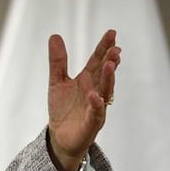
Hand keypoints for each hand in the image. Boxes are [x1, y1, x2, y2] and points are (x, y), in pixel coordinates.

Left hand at [47, 29, 120, 170]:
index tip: (112, 33)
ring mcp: (96, 108)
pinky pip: (95, 113)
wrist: (60, 137)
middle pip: (105, 74)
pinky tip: (94, 96)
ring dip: (108, 79)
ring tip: (110, 65)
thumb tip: (54, 36)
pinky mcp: (91, 124)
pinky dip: (96, 105)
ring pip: (105, 92)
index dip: (104, 48)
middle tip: (115, 49)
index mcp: (88, 80)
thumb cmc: (63, 109)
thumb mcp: (57, 82)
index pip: (98, 61)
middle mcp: (96, 91)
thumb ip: (58, 61)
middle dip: (111, 61)